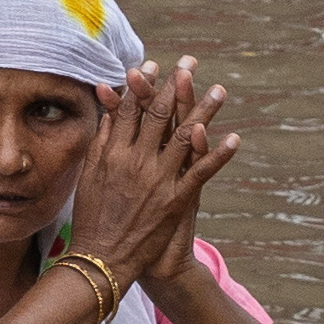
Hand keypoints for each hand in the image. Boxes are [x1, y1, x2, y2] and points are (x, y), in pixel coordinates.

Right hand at [70, 61, 238, 294]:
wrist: (102, 259)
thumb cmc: (92, 219)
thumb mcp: (88, 176)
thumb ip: (101, 143)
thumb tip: (110, 114)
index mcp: (113, 152)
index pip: (131, 109)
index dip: (144, 85)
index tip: (155, 65)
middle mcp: (136, 160)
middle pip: (159, 114)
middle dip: (176, 86)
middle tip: (191, 63)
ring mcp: (157, 179)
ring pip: (184, 136)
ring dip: (204, 111)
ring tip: (220, 90)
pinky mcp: (174, 199)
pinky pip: (201, 172)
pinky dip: (218, 154)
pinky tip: (234, 138)